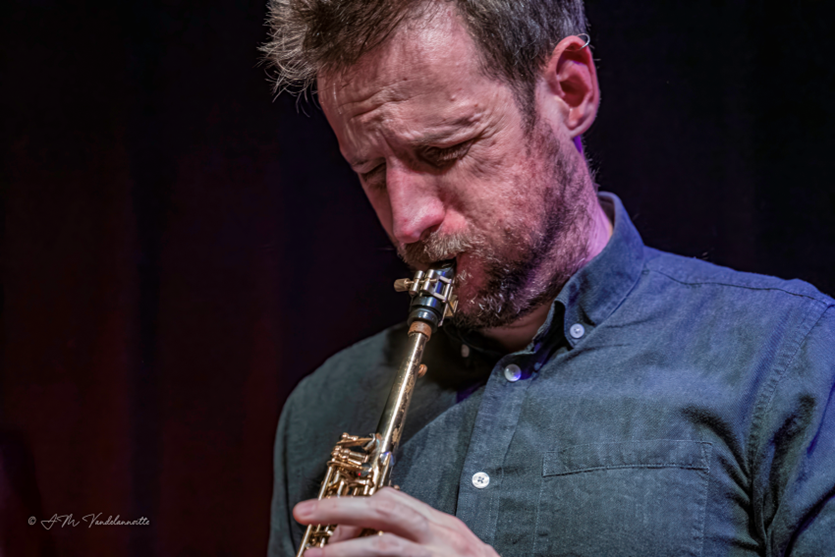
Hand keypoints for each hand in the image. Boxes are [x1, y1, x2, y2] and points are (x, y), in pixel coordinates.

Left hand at [294, 487, 498, 556]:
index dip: (355, 506)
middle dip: (339, 508)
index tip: (331, 522)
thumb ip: (422, 540)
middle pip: (384, 509)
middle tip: (303, 511)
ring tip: (313, 555)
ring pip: (384, 545)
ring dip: (343, 548)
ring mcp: (439, 557)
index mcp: (443, 526)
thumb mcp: (454, 551)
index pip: (393, 500)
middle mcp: (443, 537)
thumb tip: (377, 538)